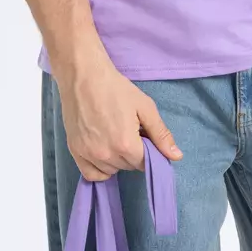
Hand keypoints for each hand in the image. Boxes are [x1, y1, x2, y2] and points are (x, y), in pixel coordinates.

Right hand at [55, 54, 181, 180]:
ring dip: (117, 160)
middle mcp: (106, 154)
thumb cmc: (116, 88)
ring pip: (111, 170)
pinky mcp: (74, 150)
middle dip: (133, 154)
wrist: (83, 76)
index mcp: (126, 144)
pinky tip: (104, 153)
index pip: (144, 164)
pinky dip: (100, 169)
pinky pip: (91, 174)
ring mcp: (88, 154)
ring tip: (114, 136)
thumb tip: (177, 156)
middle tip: (129, 132)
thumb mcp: (145, 107)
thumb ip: (161, 134)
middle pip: (128, 167)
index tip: (144, 137)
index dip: (148, 151)